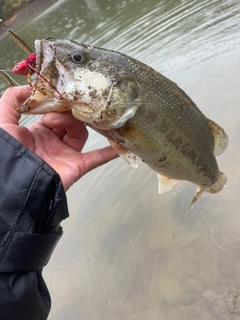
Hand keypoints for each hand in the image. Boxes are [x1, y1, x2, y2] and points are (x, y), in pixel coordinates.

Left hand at [0, 86, 117, 190]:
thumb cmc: (7, 152)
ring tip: (56, 123)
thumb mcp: (2, 120)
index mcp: (39, 132)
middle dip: (64, 112)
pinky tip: (119, 144)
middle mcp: (55, 142)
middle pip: (70, 120)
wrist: (13, 182)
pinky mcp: (77, 165)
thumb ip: (12, 100)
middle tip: (55, 110)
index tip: (55, 94)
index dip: (55, 103)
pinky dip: (109, 152)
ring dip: (72, 123)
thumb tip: (30, 87)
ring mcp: (67, 154)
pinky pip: (97, 158)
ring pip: (81, 132)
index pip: (55, 113)